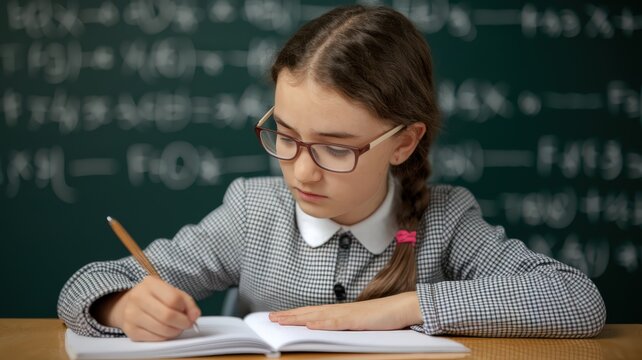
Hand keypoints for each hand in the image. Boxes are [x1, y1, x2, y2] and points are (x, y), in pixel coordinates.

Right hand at [92, 276, 200, 340]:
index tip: (189, 313)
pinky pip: (155, 338)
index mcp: (150, 284)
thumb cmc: (155, 298)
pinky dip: (165, 337)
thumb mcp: (172, 292)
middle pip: (167, 316)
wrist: (129, 305)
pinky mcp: (131, 331)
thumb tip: (194, 316)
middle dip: (183, 323)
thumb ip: (187, 303)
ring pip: (162, 330)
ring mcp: (131, 315)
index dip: (185, 309)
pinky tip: (165, 331)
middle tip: (187, 324)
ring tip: (177, 327)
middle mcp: (138, 298)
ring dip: (175, 331)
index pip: (173, 299)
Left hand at [268, 291, 422, 330]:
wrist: (403, 307)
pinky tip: (310, 325)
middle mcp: (340, 310)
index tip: (278, 317)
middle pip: (309, 312)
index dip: (294, 315)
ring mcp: (348, 314)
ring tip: (281, 321)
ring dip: (298, 318)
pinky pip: (337, 322)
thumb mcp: (360, 324)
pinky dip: (322, 323)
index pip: (311, 313)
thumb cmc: (383, 316)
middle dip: (288, 316)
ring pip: (317, 316)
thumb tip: (329, 330)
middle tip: (269, 318)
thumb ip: (345, 325)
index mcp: (340, 312)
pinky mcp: (357, 319)